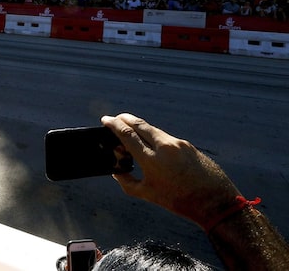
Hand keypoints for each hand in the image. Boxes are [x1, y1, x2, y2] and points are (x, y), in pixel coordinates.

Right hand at [101, 113, 239, 228]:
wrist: (215, 202)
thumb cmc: (180, 201)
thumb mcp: (148, 194)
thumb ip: (127, 181)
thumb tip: (116, 172)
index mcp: (151, 160)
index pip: (127, 134)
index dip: (114, 125)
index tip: (106, 120)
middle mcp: (165, 147)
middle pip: (140, 124)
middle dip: (125, 119)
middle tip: (116, 118)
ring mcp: (178, 144)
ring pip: (153, 129)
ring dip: (140, 128)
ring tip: (132, 132)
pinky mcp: (188, 145)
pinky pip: (166, 137)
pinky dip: (155, 137)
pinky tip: (152, 145)